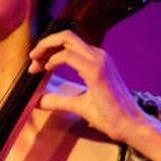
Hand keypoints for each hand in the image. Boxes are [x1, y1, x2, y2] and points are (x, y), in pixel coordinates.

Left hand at [27, 30, 151, 142]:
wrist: (129, 125)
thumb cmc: (109, 115)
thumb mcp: (78, 104)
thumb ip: (59, 100)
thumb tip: (38, 101)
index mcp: (96, 60)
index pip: (68, 43)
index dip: (49, 49)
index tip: (36, 64)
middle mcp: (98, 55)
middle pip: (66, 35)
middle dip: (45, 43)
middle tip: (32, 58)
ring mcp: (98, 61)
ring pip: (66, 39)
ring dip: (46, 49)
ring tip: (35, 65)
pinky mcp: (96, 71)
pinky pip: (69, 56)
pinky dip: (53, 60)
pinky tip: (47, 69)